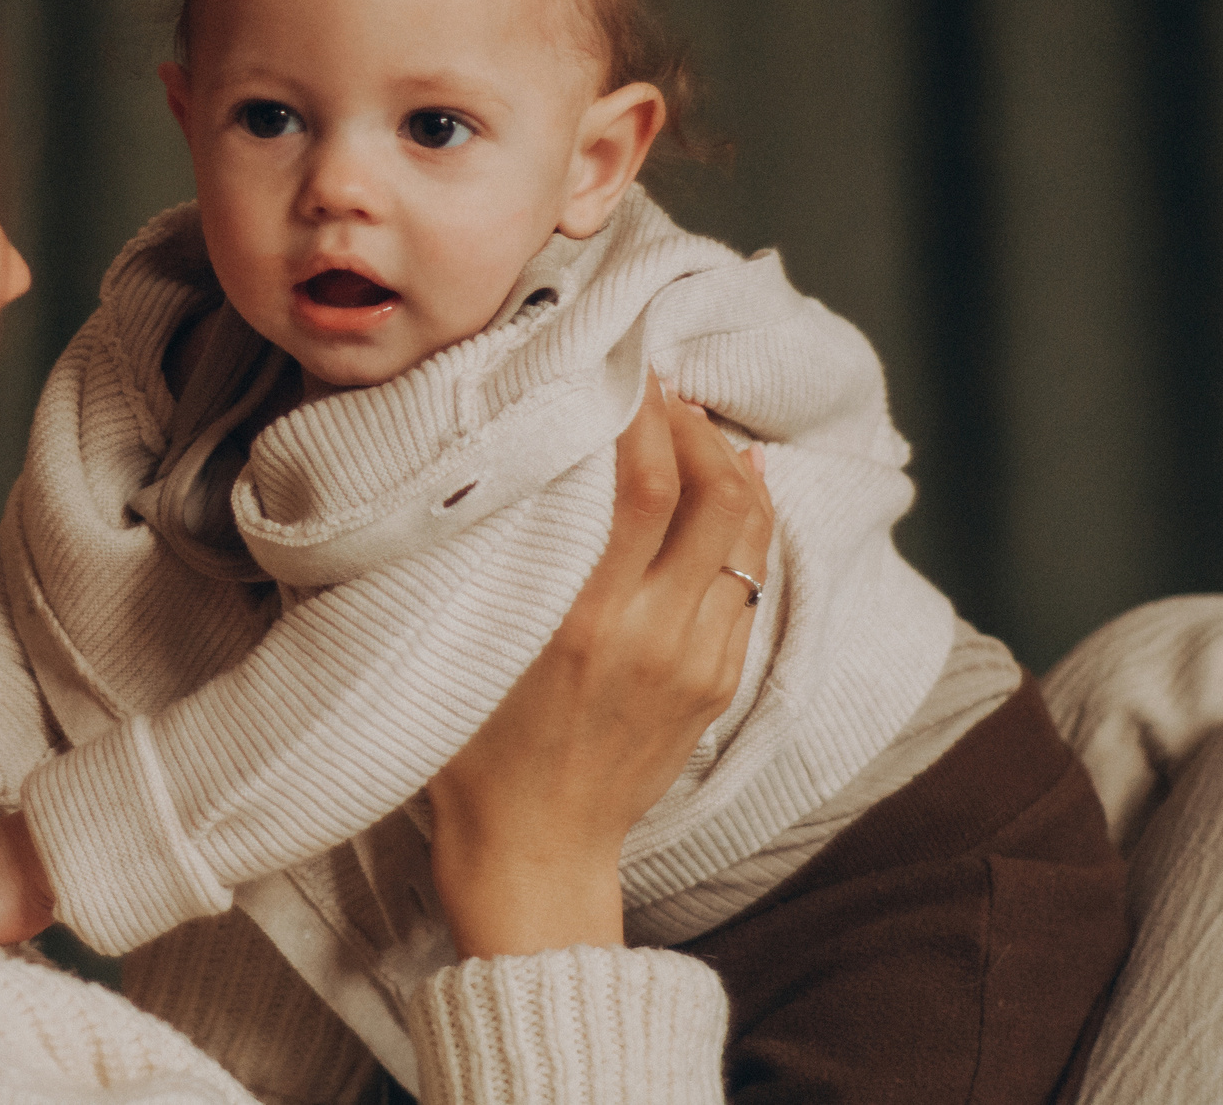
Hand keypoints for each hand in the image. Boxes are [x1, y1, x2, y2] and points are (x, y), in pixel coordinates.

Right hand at [427, 373, 772, 957]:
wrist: (535, 851)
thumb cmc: (475, 748)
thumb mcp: (471, 642)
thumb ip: (498, 555)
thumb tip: (524, 457)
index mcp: (586, 621)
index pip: (645, 484)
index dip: (646, 413)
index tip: (624, 371)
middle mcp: (656, 636)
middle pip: (717, 496)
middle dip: (698, 427)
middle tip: (664, 391)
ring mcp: (700, 662)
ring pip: (750, 534)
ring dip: (730, 468)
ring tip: (697, 429)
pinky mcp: (720, 683)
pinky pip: (751, 581)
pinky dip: (743, 525)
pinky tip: (721, 494)